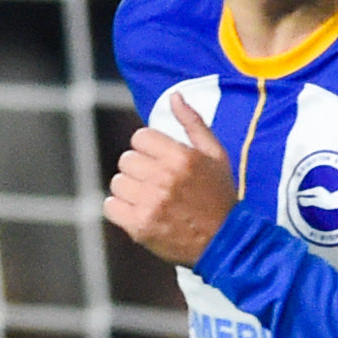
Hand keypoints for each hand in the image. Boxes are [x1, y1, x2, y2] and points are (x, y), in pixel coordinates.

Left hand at [106, 107, 238, 267]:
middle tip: (154, 183)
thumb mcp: (216, 154)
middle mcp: (164, 178)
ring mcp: (150, 203)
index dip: (148, 148)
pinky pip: (110, 206)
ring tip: (148, 199)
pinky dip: (120, 209)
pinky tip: (138, 212)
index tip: (158, 161)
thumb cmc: (220, 196)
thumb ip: (193, 123)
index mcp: (181, 157)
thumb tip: (174, 96)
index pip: (140, 138)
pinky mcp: (140, 226)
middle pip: (126, 160)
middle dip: (139, 169)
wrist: (226, 241)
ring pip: (118, 183)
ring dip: (129, 190)